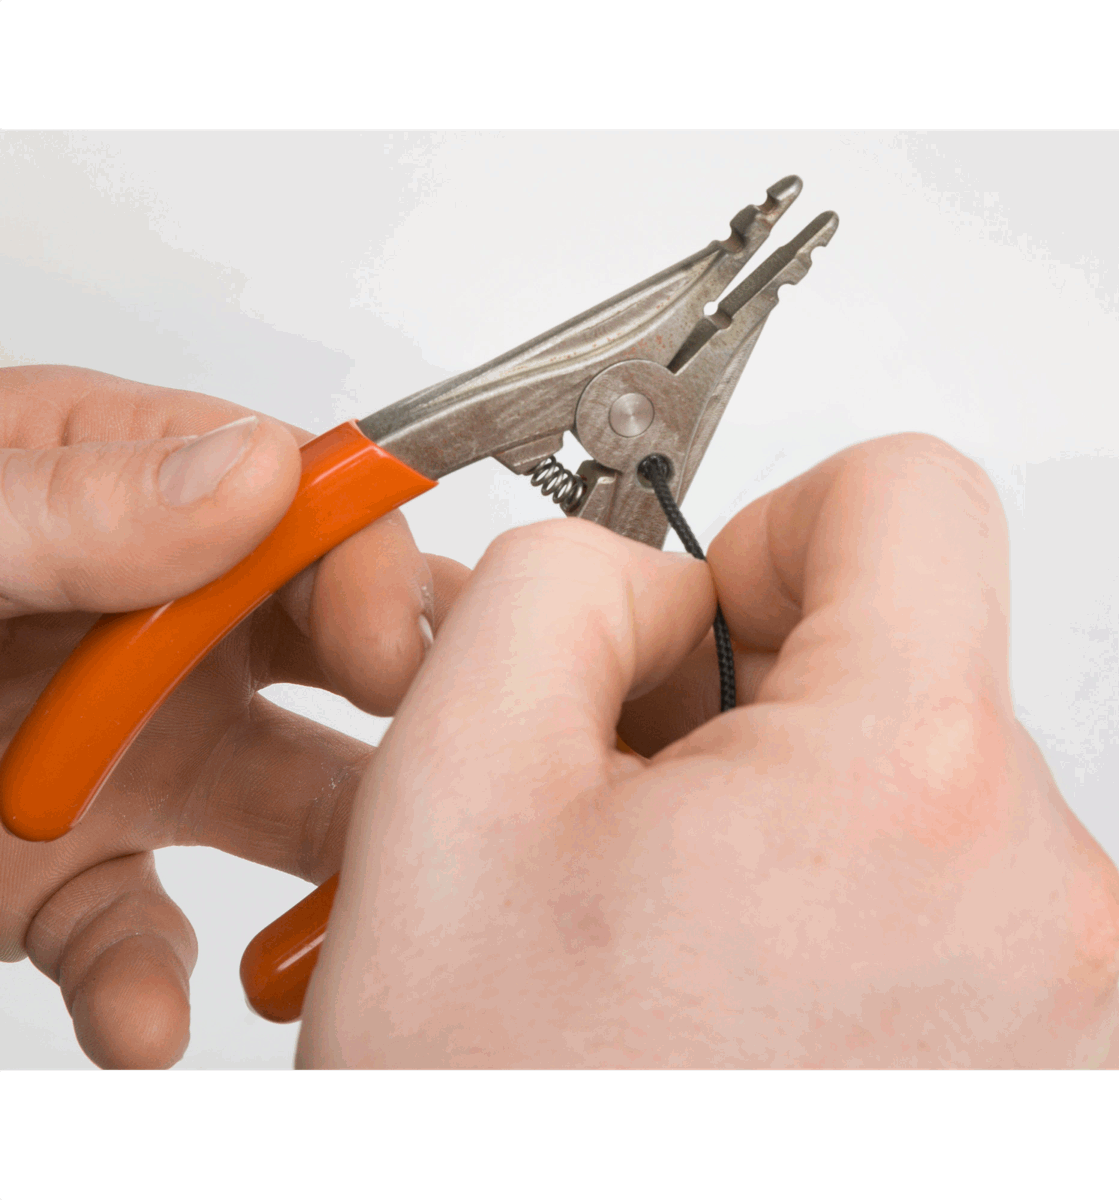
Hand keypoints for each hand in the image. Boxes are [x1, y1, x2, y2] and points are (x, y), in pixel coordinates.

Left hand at [0, 366, 467, 1068]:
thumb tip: (256, 475)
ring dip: (338, 861)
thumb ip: (68, 501)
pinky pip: (150, 934)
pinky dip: (158, 986)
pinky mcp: (74, 876)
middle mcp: (152, 628)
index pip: (301, 509)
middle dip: (409, 706)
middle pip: (337, 653)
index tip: (392, 653)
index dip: (369, 570)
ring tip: (361, 911)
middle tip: (446, 766)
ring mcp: (126, 754)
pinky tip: (147, 1014)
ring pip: (290, 805)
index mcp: (121, 501)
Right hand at [298, 434, 1118, 1068]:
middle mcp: (1029, 888)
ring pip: (913, 766)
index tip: (703, 628)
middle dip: (757, 688)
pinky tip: (726, 975)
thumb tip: (646, 578)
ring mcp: (1048, 987)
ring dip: (784, 797)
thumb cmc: (502, 1098)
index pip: (913, 493)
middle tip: (639, 802)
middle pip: (905, 642)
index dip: (781, 524)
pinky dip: (829, 888)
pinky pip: (937, 878)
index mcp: (906, 781)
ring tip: (669, 911)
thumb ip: (556, 589)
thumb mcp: (456, 779)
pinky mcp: (1031, 1050)